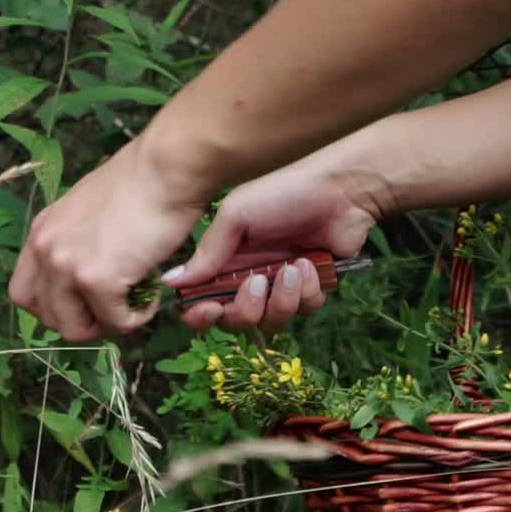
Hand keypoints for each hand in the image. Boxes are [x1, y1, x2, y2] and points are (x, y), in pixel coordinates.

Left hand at [8, 135, 207, 340]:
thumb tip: (88, 281)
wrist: (165, 167)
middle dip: (85, 322)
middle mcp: (45, 249)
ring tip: (134, 304)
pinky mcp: (96, 280)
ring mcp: (67, 265)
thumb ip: (76, 244)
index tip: (85, 306)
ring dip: (108, 325)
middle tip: (117, 308)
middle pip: (49, 318)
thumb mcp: (88, 212)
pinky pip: (116, 323)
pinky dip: (137, 318)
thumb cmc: (141, 184)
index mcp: (41, 232)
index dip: (55, 310)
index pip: (23, 295)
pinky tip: (152, 297)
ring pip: (75, 330)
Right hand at [162, 136, 389, 332]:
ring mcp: (281, 286)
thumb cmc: (283, 193)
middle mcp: (249, 279)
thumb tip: (170, 283)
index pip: (202, 303)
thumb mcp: (236, 215)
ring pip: (272, 321)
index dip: (200, 316)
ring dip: (282, 298)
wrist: (340, 190)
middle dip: (246, 310)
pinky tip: (310, 264)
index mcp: (225, 261)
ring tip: (294, 266)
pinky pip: (304, 311)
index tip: (210, 309)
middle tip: (256, 282)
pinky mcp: (312, 289)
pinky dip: (308, 291)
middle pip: (236, 322)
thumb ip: (207, 253)